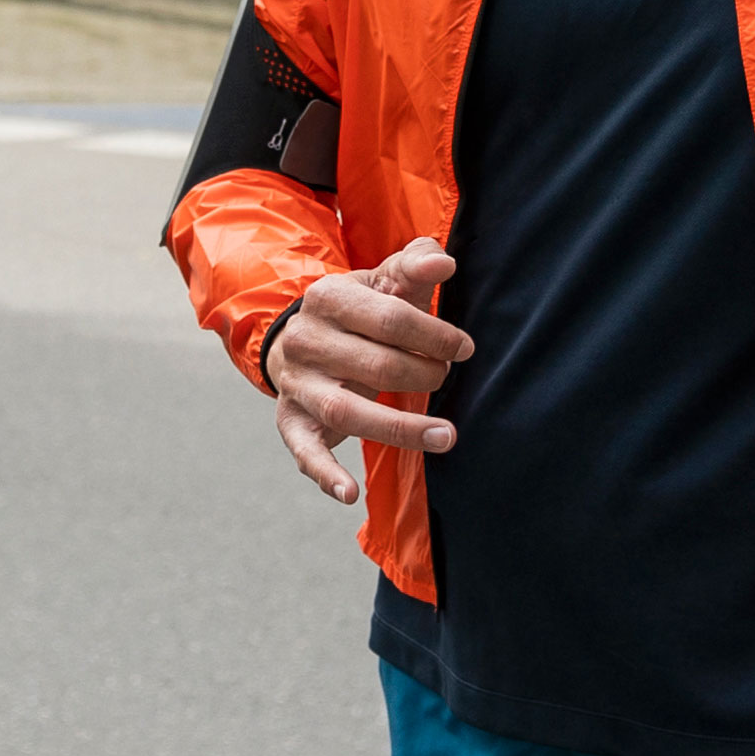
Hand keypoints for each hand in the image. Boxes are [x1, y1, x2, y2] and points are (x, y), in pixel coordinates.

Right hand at [265, 240, 468, 505]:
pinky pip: (304, 451)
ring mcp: (297, 384)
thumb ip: (415, 265)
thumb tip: (444, 262)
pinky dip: (325, 474)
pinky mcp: (291, 420)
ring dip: (400, 429)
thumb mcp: (383, 280)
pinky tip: (350, 493)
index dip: (434, 335)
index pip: (389, 317)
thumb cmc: (360, 310)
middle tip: (445, 378)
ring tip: (446, 437)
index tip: (464, 348)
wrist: (302, 336)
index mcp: (328, 298)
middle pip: (375, 365)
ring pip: (346, 411)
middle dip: (423, 375)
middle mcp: (306, 341)